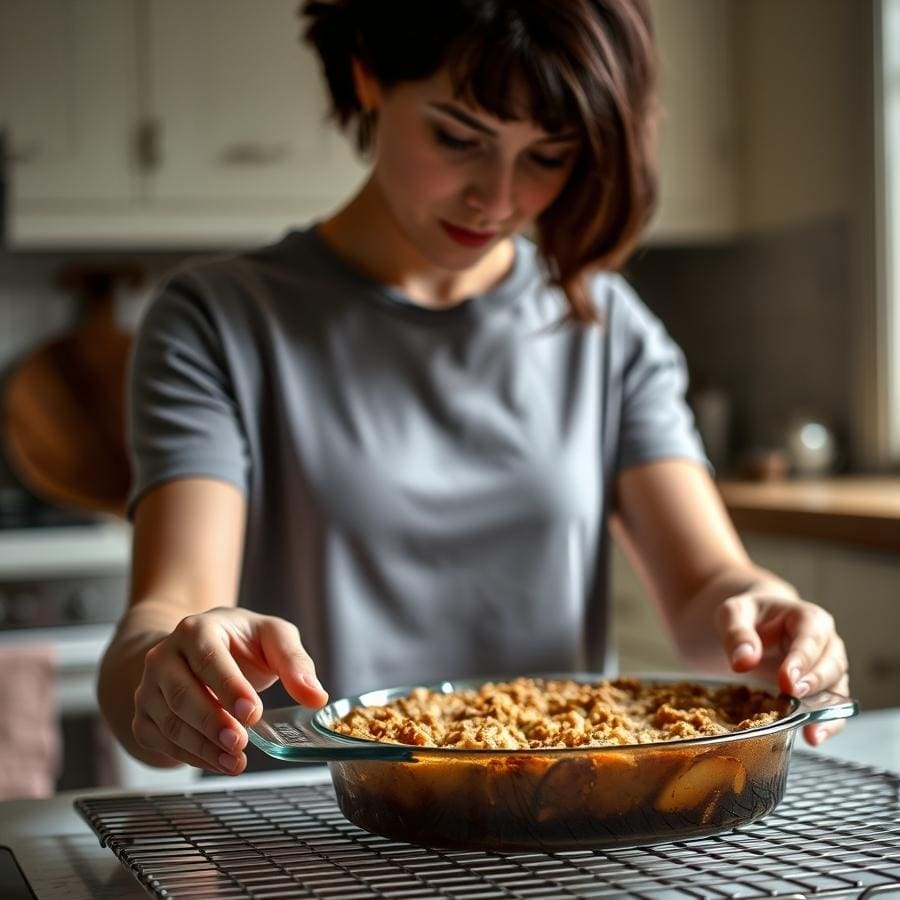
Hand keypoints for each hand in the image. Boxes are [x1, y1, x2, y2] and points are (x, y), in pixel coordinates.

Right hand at [132, 608, 327, 773]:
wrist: (197, 649)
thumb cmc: (239, 642)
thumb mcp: (273, 637)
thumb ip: (295, 662)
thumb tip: (315, 696)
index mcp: (197, 630)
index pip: (209, 660)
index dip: (229, 687)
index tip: (252, 712)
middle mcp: (164, 656)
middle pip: (183, 694)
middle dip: (213, 723)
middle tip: (241, 743)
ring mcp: (149, 688)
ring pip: (170, 722)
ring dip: (203, 747)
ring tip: (236, 762)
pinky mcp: (145, 715)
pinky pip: (161, 741)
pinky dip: (191, 757)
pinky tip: (218, 762)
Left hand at [714, 592, 848, 745]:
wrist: (751, 626)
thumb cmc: (747, 616)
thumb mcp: (733, 614)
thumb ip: (737, 633)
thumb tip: (744, 661)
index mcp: (807, 618)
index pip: (811, 637)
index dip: (801, 659)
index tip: (786, 680)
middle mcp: (825, 643)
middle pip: (832, 664)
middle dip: (814, 683)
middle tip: (792, 696)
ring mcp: (827, 668)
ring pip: (837, 689)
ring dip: (826, 711)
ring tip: (810, 730)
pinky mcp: (821, 690)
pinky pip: (832, 708)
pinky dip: (826, 724)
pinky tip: (812, 737)